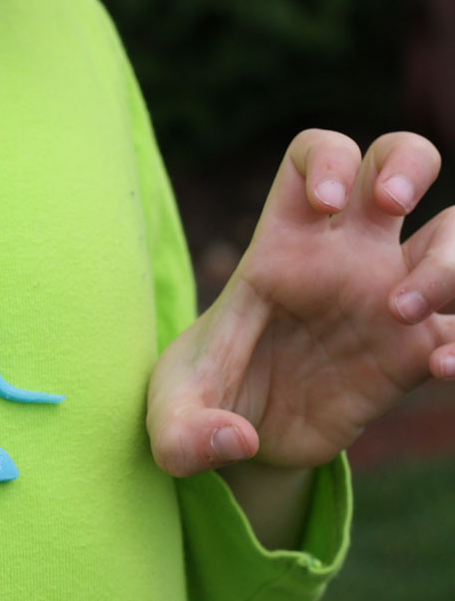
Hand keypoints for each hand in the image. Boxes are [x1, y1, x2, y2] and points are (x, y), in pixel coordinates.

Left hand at [147, 129, 454, 477]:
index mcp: (280, 250)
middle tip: (392, 205)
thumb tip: (239, 441)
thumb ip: (187, 435)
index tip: (328, 202)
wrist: (241, 442)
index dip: (329, 158)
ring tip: (404, 312)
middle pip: (396, 160)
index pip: (311, 158)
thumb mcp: (173, 422)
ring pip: (452, 234)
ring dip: (451, 260)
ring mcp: (386, 300)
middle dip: (408, 163)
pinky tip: (442, 370)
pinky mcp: (413, 354)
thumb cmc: (200, 404)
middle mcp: (341, 260)